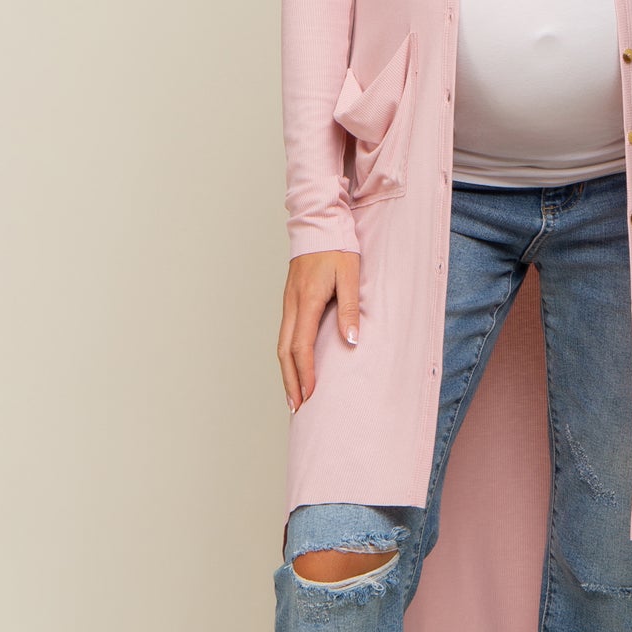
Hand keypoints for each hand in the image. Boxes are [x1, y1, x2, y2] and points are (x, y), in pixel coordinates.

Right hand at [278, 251, 360, 408]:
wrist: (319, 224)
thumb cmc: (337, 248)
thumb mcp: (349, 276)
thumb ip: (348, 309)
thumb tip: (351, 340)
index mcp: (306, 300)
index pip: (301, 345)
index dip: (305, 372)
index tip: (309, 394)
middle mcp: (291, 304)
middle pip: (284, 351)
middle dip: (290, 381)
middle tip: (297, 406)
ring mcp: (288, 302)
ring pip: (281, 344)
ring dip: (286, 371)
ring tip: (293, 395)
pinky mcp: (290, 300)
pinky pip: (284, 334)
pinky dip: (286, 356)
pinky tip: (293, 366)